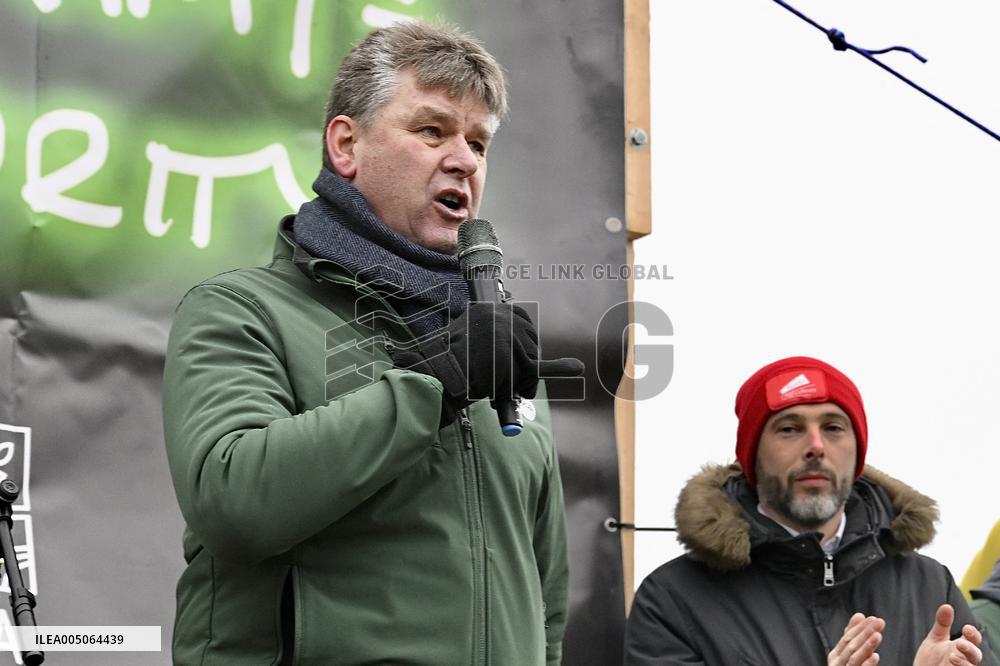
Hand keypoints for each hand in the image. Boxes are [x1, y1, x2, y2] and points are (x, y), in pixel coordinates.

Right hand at [392, 303, 583, 423]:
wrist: (434, 377)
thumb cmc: (442, 362)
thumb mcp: (462, 336)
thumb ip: (482, 332)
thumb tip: (497, 337)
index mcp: (488, 310)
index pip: (521, 320)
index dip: (522, 343)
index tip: (515, 358)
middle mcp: (500, 318)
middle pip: (528, 344)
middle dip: (521, 365)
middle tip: (502, 380)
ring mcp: (508, 337)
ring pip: (529, 364)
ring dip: (518, 381)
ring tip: (496, 389)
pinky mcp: (514, 359)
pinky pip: (537, 370)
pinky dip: (557, 370)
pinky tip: (575, 369)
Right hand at [828, 613, 884, 665]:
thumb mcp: (849, 653)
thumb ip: (853, 635)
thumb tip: (859, 615)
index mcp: (836, 655)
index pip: (847, 637)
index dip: (860, 627)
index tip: (873, 618)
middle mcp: (838, 663)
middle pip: (851, 645)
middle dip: (865, 633)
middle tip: (879, 622)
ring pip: (854, 657)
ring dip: (866, 645)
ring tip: (878, 635)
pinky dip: (867, 664)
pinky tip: (875, 656)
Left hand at [913, 604, 982, 665]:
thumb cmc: (931, 659)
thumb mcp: (935, 639)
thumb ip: (942, 624)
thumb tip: (947, 606)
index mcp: (961, 647)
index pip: (973, 640)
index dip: (973, 634)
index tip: (966, 628)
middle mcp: (964, 659)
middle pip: (976, 655)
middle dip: (970, 649)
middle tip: (959, 644)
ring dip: (965, 663)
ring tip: (952, 657)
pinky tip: (952, 664)